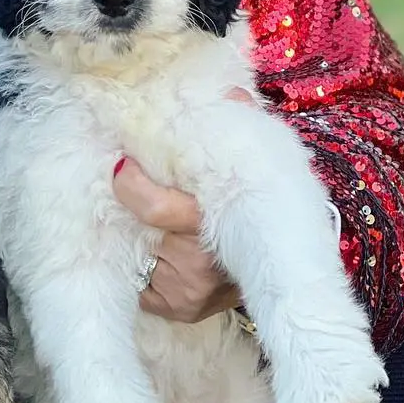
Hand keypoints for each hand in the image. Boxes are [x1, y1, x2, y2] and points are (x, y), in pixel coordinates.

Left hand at [111, 88, 251, 324]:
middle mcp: (198, 265)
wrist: (282, 276)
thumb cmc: (259, 217)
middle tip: (122, 183)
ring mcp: (184, 291)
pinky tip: (150, 251)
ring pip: (135, 254)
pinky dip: (140, 263)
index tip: (120, 164)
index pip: (154, 206)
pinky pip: (139, 281)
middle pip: (140, 228)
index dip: (129, 184)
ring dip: (132, 236)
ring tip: (138, 217)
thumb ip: (236, 132)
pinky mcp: (175, 309)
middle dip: (128, 208)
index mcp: (218, 225)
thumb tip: (231, 92)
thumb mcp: (251, 176)